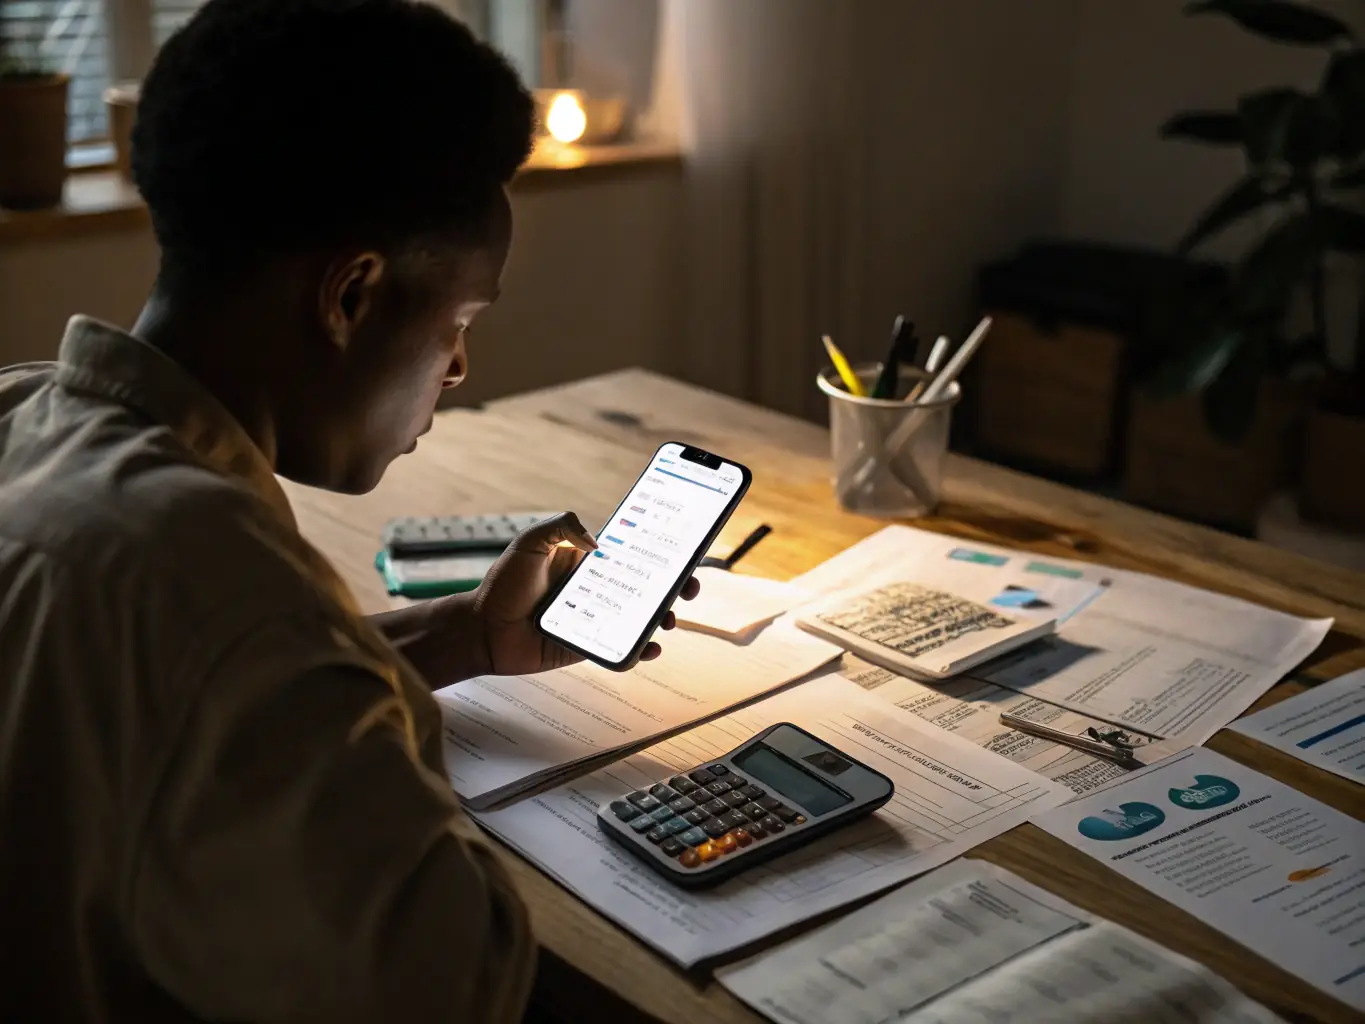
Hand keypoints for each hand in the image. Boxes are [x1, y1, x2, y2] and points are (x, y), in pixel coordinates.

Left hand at [470, 512, 700, 674]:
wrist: (483, 631)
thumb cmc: (503, 585)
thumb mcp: (530, 543)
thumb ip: (562, 527)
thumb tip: (599, 542)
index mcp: (587, 562)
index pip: (632, 553)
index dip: (660, 551)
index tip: (683, 549)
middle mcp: (597, 588)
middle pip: (646, 585)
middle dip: (675, 584)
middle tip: (689, 586)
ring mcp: (596, 617)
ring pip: (641, 616)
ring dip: (663, 616)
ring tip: (669, 617)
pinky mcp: (590, 645)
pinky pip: (623, 646)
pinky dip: (642, 648)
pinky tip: (651, 646)